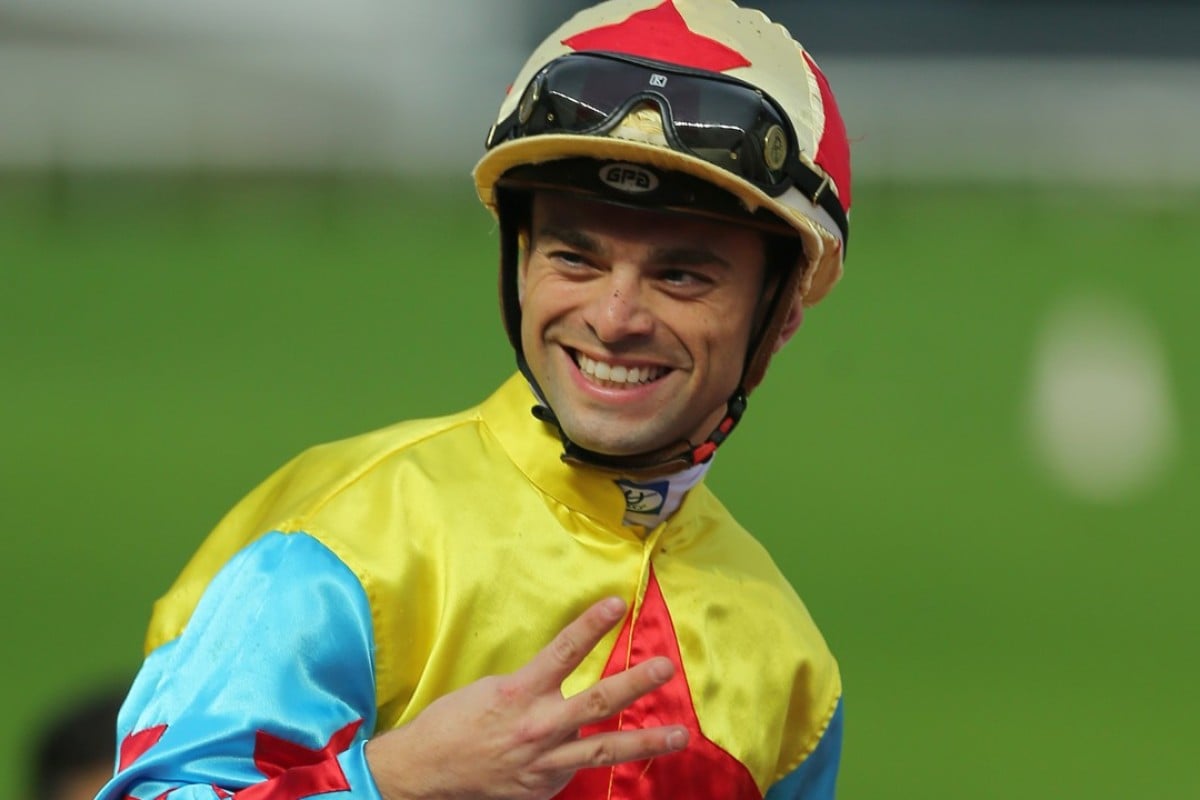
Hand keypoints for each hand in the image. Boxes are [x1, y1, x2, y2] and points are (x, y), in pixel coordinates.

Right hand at [365, 596, 687, 799]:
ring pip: (605, 750)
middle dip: (637, 683)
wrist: (425, 772)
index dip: (591, 625)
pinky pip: (575, 771)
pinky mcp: (543, 789)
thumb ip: (534, 688)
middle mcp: (537, 726)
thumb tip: (563, 685)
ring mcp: (544, 763)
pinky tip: (612, 756)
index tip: (616, 603)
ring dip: (647, 742)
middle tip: (666, 667)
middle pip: (599, 702)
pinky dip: (590, 760)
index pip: (564, 650)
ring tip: (681, 733)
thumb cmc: (454, 722)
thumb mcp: (492, 689)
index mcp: (520, 691)